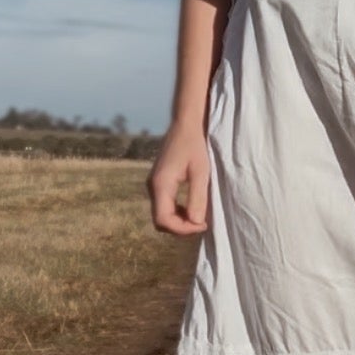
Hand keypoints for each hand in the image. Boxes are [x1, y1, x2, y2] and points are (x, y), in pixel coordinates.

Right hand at [148, 120, 211, 236]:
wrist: (185, 125)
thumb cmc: (195, 146)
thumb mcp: (201, 172)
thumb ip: (197, 198)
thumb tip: (195, 223)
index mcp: (161, 184)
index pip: (164, 220)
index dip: (182, 229)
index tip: (202, 225)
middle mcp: (152, 187)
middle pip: (160, 221)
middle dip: (180, 227)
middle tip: (202, 223)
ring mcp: (153, 185)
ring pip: (161, 215)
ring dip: (178, 221)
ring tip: (198, 217)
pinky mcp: (158, 183)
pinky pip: (163, 206)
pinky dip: (176, 213)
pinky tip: (191, 208)